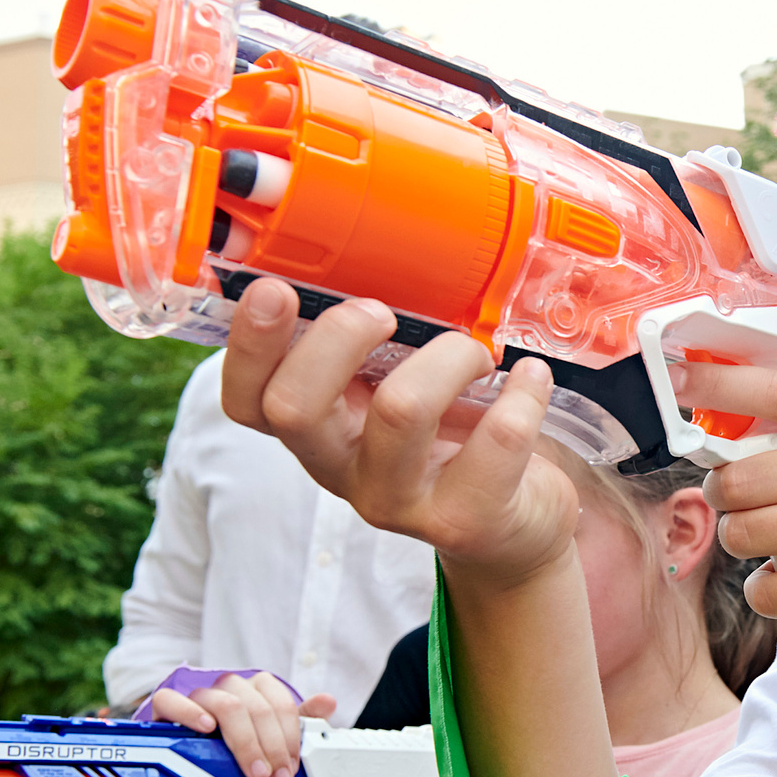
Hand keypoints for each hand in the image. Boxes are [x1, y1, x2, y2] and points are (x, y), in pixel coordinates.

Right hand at [150, 674, 332, 776]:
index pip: (280, 704)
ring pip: (223, 703)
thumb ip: (300, 721)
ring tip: (252, 769)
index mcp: (257, 689)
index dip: (289, 737)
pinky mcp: (167, 707)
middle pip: (255, 706)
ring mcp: (199, 696)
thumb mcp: (271, 735)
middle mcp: (229, 687)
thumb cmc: (235, 741)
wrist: (188, 749)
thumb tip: (328, 701)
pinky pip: (172, 700)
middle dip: (270, 746)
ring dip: (242, 739)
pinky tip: (205, 730)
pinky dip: (189, 713)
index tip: (290, 769)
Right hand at [218, 278, 579, 584]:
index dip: (248, 346)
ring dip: (448, 356)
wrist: (515, 525)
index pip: (247, 400)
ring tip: (477, 353)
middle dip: (339, 336)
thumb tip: (373, 251)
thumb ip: (374, 344)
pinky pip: (495, 440)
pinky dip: (522, 394)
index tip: (276, 288)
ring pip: (399, 411)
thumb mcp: (400, 388)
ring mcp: (399, 501)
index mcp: (318, 428)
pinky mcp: (463, 518)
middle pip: (296, 407)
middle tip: (386, 314)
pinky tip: (529, 379)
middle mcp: (343, 469)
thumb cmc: (452, 437)